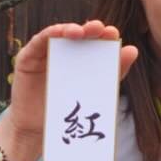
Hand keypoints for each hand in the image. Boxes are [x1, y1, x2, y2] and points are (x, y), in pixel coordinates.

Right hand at [5, 20, 139, 153]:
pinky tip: (59, 33)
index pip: (94, 42)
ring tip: (80, 31)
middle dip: (89, 30)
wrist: (40, 131)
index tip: (113, 34)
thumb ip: (114, 71)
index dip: (103, 36)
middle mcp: (64, 52)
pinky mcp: (28, 57)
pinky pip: (38, 41)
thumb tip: (133, 50)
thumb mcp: (96, 91)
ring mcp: (45, 53)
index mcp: (82, 58)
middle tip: (99, 29)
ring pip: (58, 34)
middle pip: (79, 35)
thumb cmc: (70, 111)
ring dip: (69, 29)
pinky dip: (49, 34)